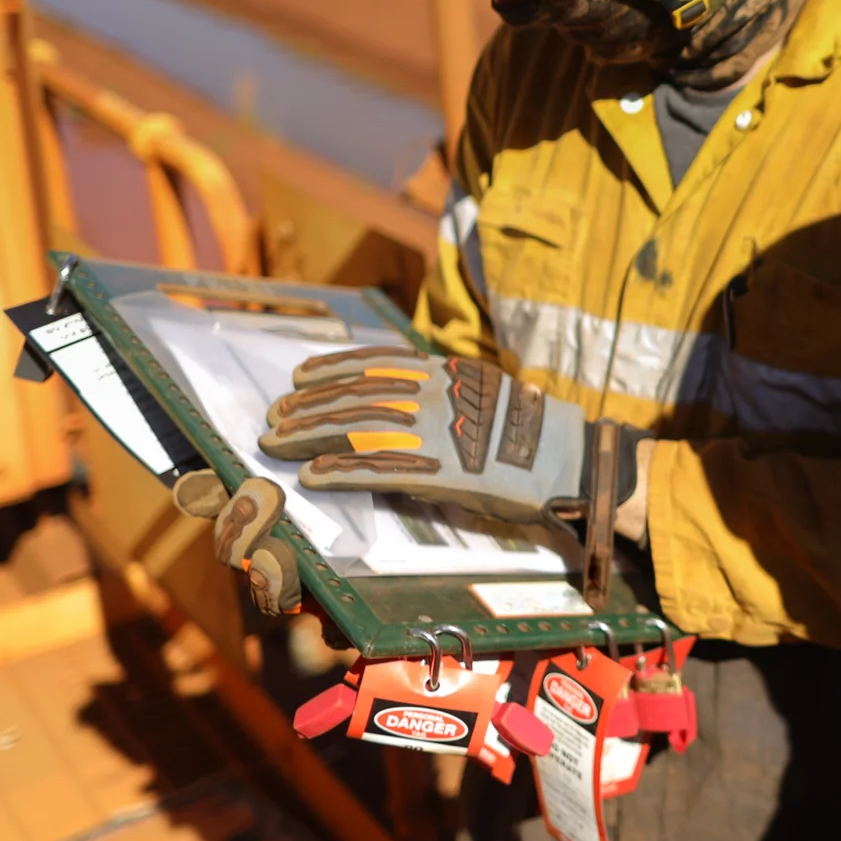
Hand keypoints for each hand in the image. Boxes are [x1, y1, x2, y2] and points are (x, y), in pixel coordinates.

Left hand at [258, 346, 597, 525]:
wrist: (566, 457)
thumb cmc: (528, 428)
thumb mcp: (482, 389)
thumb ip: (441, 389)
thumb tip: (403, 394)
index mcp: (442, 371)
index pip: (371, 363)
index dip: (329, 369)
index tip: (298, 377)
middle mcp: (430, 394)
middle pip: (353, 396)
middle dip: (306, 407)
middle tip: (274, 417)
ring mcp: (431, 432)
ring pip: (353, 430)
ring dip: (308, 437)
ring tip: (277, 443)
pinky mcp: (435, 472)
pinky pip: (376, 471)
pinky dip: (340, 473)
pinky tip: (312, 477)